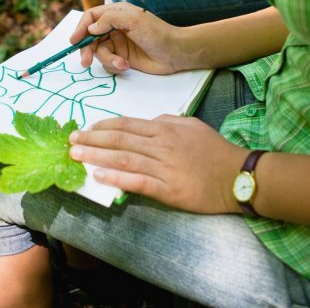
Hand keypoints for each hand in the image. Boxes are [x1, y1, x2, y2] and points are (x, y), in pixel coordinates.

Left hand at [69, 114, 249, 212]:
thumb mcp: (192, 125)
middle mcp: (161, 145)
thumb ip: (168, 121)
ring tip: (76, 156)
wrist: (238, 175)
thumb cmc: (216, 150)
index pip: (127, 125)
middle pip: (120, 140)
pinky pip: (137, 182)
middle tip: (71, 140)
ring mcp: (164, 167)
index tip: (86, 128)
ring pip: (124, 159)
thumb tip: (149, 121)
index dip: (103, 126)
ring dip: (96, 156)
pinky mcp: (168, 189)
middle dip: (92, 139)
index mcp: (165, 129)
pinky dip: (116, 179)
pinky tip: (99, 176)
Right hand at [71, 3, 186, 74]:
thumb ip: (109, 19)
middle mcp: (114, 27)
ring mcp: (118, 43)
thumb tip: (91, 28)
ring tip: (122, 64)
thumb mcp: (133, 20)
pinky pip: (108, 63)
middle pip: (90, 37)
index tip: (74, 41)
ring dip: (108, 60)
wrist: (176, 53)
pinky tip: (126, 66)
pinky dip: (114, 66)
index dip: (81, 28)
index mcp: (116, 13)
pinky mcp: (122, 57)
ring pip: (99, 52)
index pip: (91, 17)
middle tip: (85, 62)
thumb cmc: (157, 33)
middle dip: (88, 50)